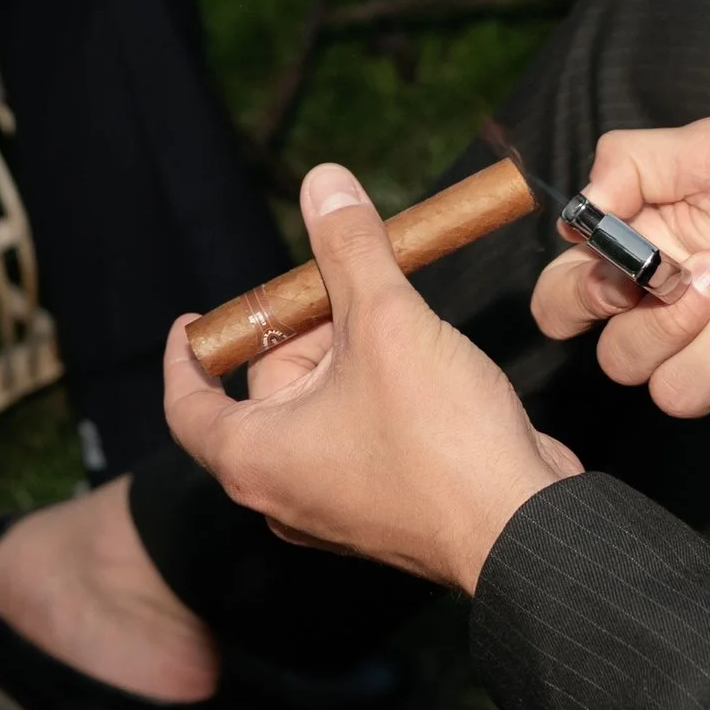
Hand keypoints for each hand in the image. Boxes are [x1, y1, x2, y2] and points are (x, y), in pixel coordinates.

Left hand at [163, 164, 579, 589]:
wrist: (521, 526)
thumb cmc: (440, 440)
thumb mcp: (386, 323)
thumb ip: (351, 249)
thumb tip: (324, 184)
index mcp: (255, 459)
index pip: (188, 405)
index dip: (188, 355)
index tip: (193, 321)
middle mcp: (285, 491)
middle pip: (269, 390)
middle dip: (305, 327)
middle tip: (347, 278)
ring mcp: (336, 503)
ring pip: (320, 407)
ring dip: (349, 353)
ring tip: (395, 310)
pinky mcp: (383, 505)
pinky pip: (358, 433)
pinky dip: (375, 389)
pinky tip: (423, 355)